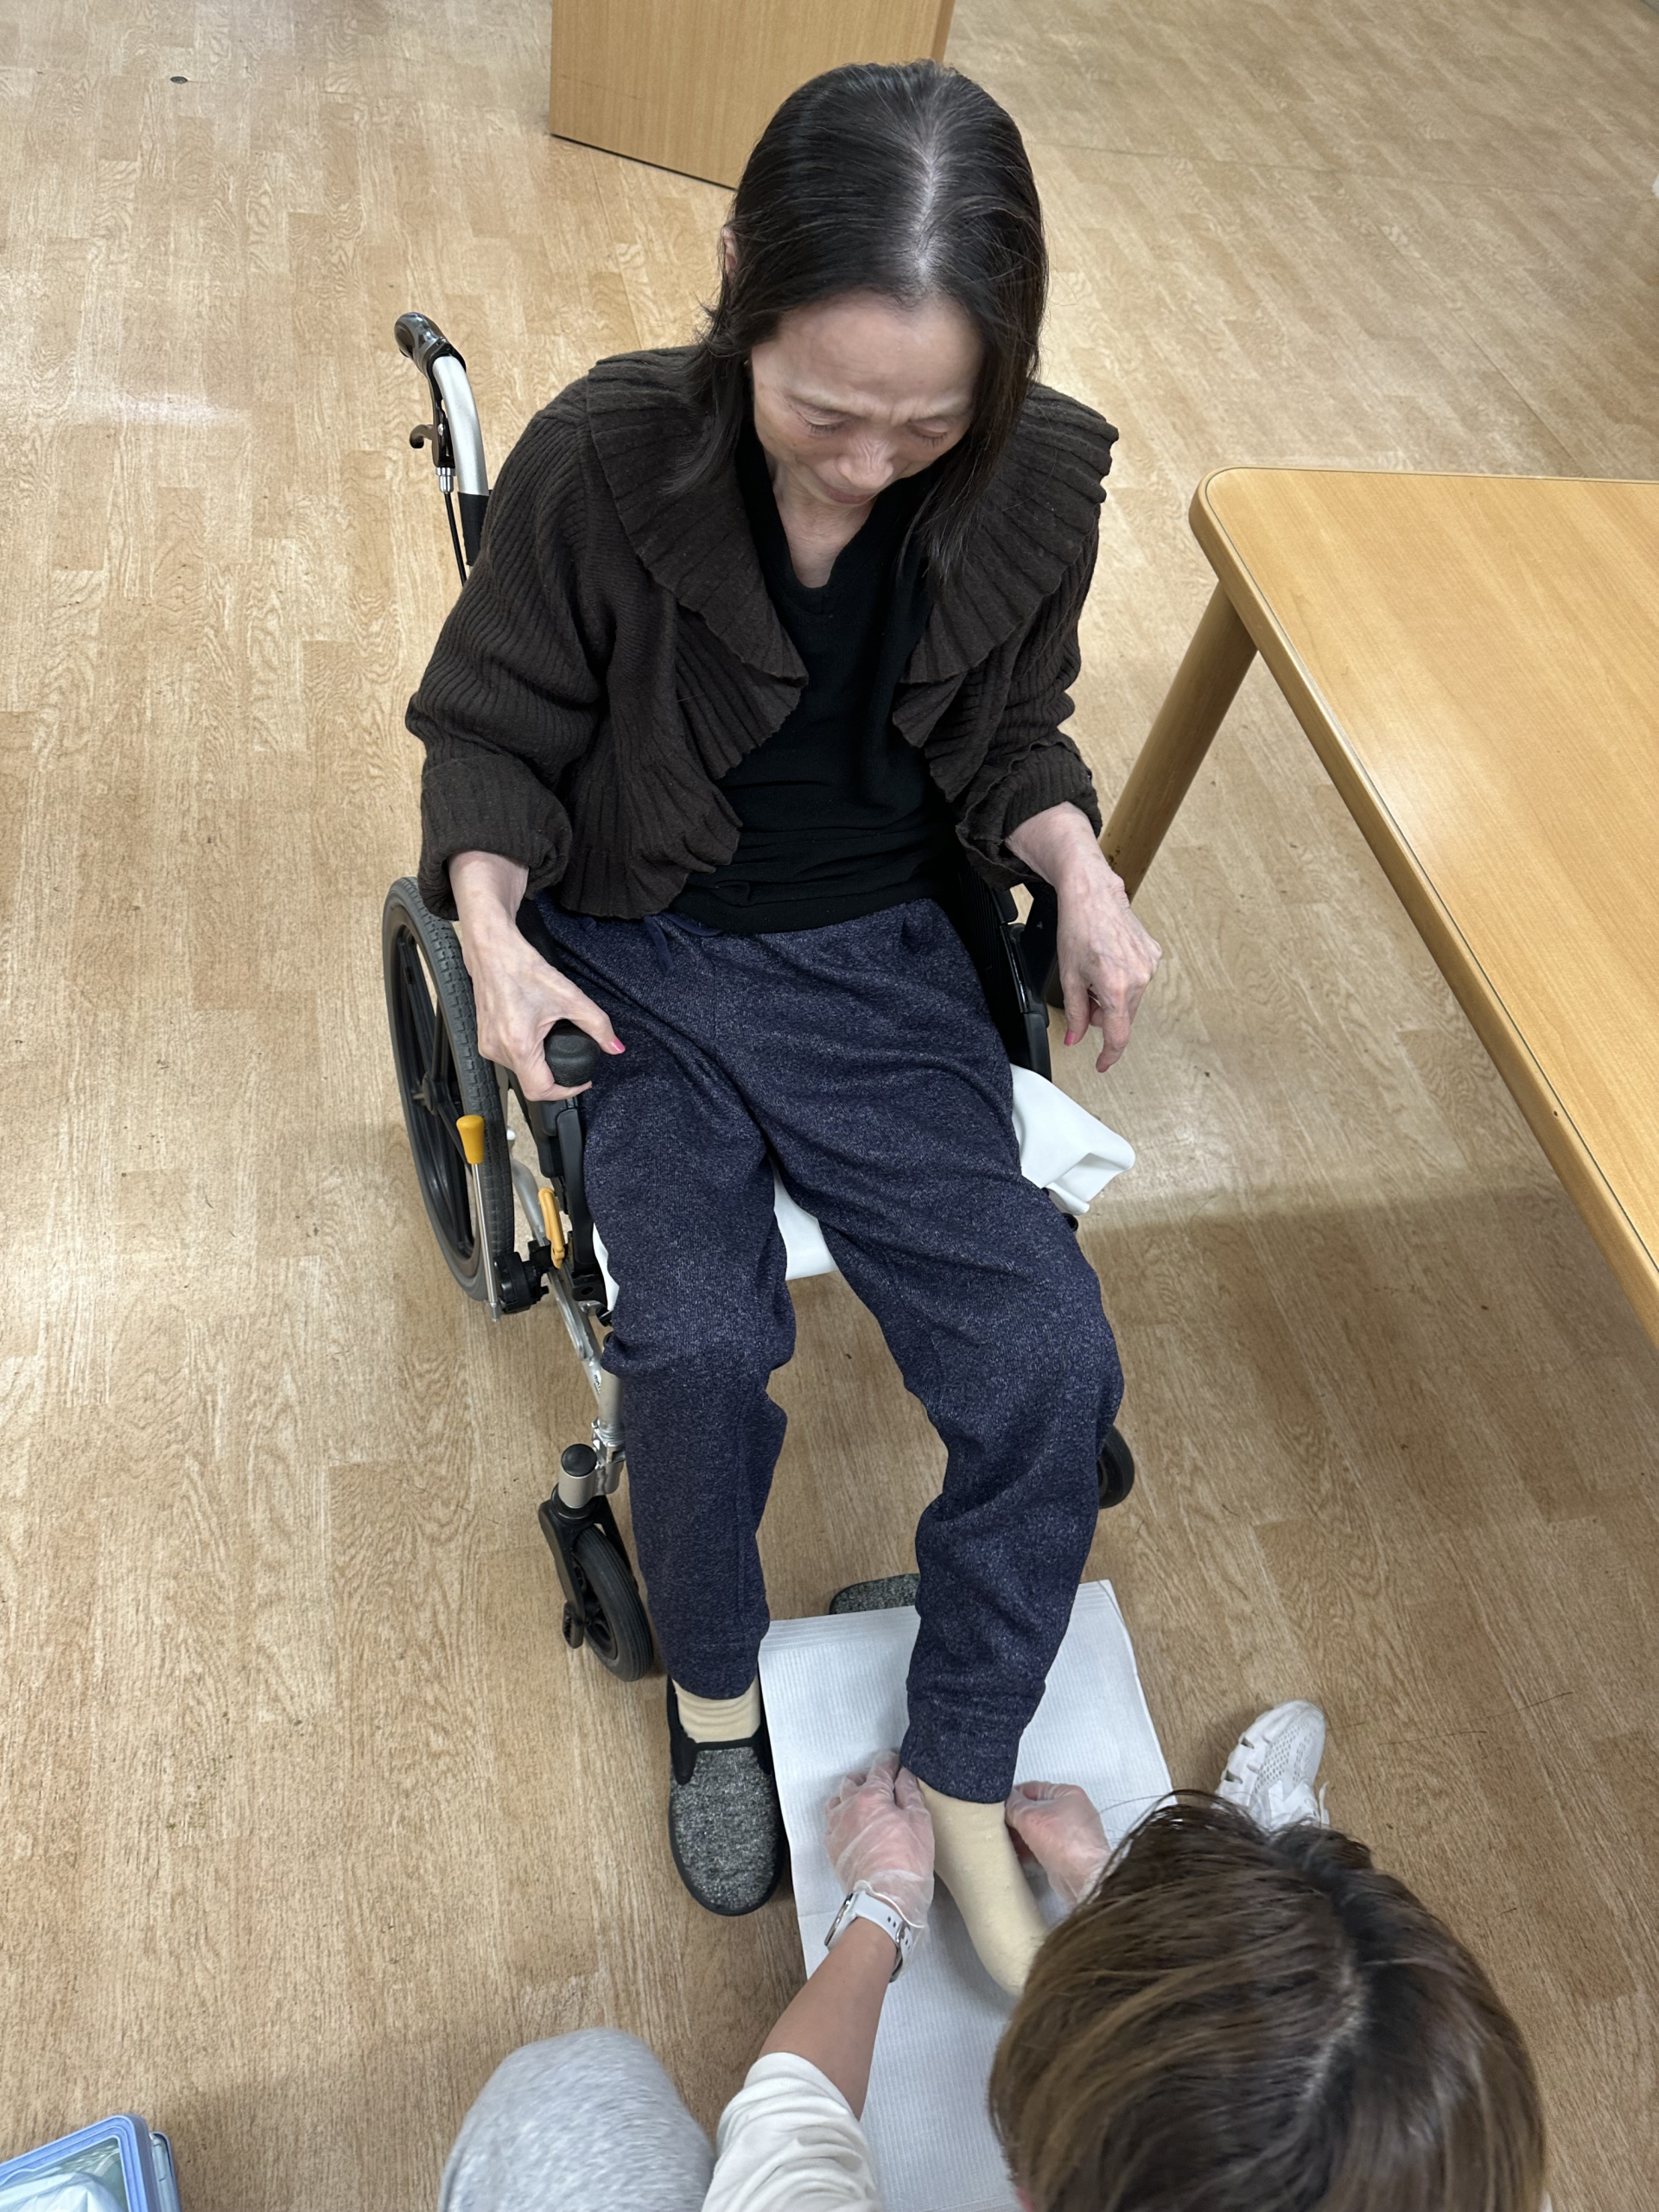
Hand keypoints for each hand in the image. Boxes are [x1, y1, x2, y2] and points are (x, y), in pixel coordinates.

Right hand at [449, 850, 622, 1103]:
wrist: (493, 951)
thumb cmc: (522, 969)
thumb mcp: (569, 997)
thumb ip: (597, 1024)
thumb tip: (615, 1046)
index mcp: (519, 1044)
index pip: (541, 1090)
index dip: (566, 1091)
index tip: (581, 1080)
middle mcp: (498, 1049)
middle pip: (531, 1083)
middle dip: (555, 1076)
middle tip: (572, 1061)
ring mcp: (487, 1045)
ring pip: (518, 1071)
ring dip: (539, 1066)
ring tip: (553, 1048)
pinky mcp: (483, 1038)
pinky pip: (507, 1059)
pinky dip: (525, 1055)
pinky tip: (535, 1040)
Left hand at [825, 1752, 934, 1929]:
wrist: (884, 1900)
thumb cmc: (906, 1863)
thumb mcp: (920, 1822)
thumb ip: (910, 1793)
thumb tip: (905, 1775)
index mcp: (871, 1796)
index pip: (880, 1768)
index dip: (891, 1762)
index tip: (897, 1763)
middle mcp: (848, 1806)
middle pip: (853, 1781)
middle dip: (868, 1780)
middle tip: (883, 1788)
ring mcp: (836, 1827)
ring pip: (838, 1800)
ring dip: (850, 1798)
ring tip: (865, 1807)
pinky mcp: (831, 1847)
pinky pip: (831, 1823)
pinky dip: (841, 1819)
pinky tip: (854, 1827)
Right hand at [1005, 1781, 1108, 1908]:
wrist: (1082, 1878)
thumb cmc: (1068, 1844)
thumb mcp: (1030, 1816)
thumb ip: (1014, 1805)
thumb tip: (1006, 1802)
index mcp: (1068, 1794)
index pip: (1034, 1788)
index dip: (1014, 1796)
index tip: (1000, 1804)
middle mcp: (1073, 1813)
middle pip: (1036, 1810)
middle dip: (1018, 1819)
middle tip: (1001, 1825)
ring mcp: (1071, 1835)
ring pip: (1039, 1831)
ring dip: (1022, 1837)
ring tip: (1007, 1841)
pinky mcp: (1067, 1856)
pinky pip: (1043, 1849)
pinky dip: (1030, 1851)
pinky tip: (1018, 1855)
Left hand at [1053, 865, 1160, 1071]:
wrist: (1092, 895)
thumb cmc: (1079, 928)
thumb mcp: (1069, 977)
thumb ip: (1074, 1013)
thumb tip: (1075, 1037)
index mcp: (1116, 987)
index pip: (1118, 1035)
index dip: (1109, 1055)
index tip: (1102, 1063)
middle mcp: (1139, 978)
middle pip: (1122, 1017)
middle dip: (1102, 1015)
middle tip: (1084, 996)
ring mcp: (1149, 966)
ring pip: (1130, 1000)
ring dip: (1113, 997)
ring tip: (1095, 973)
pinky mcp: (1153, 955)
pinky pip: (1138, 981)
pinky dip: (1122, 981)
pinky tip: (1109, 962)